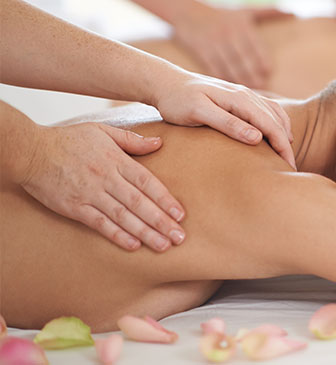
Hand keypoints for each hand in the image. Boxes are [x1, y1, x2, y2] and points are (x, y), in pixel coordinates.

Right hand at [21, 123, 185, 251]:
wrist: (31, 151)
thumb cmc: (69, 140)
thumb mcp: (102, 131)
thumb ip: (132, 140)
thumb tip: (159, 143)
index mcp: (116, 160)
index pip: (147, 182)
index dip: (165, 199)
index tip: (181, 215)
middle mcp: (106, 178)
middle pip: (139, 202)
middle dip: (161, 221)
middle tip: (179, 238)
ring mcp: (90, 194)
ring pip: (123, 216)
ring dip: (145, 232)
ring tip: (163, 245)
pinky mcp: (75, 207)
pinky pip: (99, 223)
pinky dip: (117, 235)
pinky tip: (134, 245)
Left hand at [152, 70, 295, 169]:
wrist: (166, 82)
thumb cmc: (177, 100)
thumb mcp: (198, 113)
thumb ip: (228, 124)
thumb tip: (257, 137)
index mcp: (239, 99)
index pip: (270, 125)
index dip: (282, 147)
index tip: (288, 167)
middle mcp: (246, 94)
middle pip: (276, 121)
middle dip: (287, 145)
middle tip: (291, 169)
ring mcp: (244, 94)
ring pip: (275, 114)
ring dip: (285, 133)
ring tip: (288, 155)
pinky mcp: (240, 97)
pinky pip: (268, 109)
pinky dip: (278, 122)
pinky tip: (278, 134)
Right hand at [173, 3, 291, 88]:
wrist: (187, 11)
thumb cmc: (222, 15)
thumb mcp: (245, 12)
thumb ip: (269, 14)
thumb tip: (293, 14)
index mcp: (242, 26)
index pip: (255, 45)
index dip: (261, 59)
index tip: (268, 73)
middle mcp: (229, 34)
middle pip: (243, 57)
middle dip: (252, 74)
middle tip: (262, 89)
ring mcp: (214, 42)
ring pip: (229, 64)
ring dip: (239, 81)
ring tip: (248, 98)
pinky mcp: (201, 50)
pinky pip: (213, 67)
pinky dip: (221, 80)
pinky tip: (227, 95)